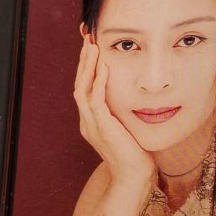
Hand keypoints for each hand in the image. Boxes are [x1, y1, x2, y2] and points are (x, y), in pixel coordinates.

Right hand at [73, 36, 154, 189]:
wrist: (133, 178)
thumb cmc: (136, 155)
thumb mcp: (128, 129)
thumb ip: (124, 114)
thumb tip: (136, 98)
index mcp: (92, 121)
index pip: (85, 87)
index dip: (87, 66)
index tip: (92, 46)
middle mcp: (87, 121)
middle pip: (79, 83)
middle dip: (83, 60)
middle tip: (87, 36)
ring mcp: (92, 125)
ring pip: (83, 89)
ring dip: (87, 66)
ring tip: (92, 46)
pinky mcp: (102, 128)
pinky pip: (96, 100)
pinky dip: (98, 82)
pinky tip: (103, 67)